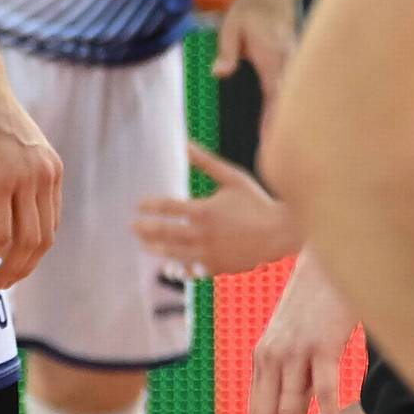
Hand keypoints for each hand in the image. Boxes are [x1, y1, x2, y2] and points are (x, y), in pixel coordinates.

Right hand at [0, 69, 62, 288]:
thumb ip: (21, 180)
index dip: (33, 255)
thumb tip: (5, 222)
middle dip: (23, 269)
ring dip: (9, 269)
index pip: (50, 227)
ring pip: (24, 242)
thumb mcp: (18, 149)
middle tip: (3, 284)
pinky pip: (0, 232)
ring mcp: (23, 179)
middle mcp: (44, 177)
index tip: (15, 268)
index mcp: (52, 171)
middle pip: (42, 240)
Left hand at [135, 141, 301, 277]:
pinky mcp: (217, 267)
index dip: (150, 206)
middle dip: (146, 229)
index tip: (138, 205)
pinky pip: (191, 269)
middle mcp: (202, 234)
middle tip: (133, 227)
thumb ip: (206, 163)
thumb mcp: (232, 178)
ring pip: (174, 253)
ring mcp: (208, 253)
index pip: (167, 207)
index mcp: (203, 210)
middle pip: (164, 232)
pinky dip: (178, 267)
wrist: (280, 233)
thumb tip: (185, 144)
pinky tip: (170, 265)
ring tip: (144, 245)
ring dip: (156, 249)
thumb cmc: (257, 201)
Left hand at [218, 0, 298, 139]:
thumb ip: (227, 52)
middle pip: (292, 102)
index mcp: (273, 57)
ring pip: (298, 97)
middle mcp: (289, 62)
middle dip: (289, 131)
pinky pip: (297, 89)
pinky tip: (292, 127)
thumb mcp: (231, 27)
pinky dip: (295, 108)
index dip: (275, 120)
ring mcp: (296, 62)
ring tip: (289, 152)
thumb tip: (219, 73)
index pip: (276, 95)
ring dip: (295, 122)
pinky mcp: (296, 63)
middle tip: (281, 160)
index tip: (272, 142)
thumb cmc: (250, 10)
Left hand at [251, 251, 357, 413]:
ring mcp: (296, 351)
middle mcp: (272, 356)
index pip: (256, 409)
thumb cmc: (312, 302)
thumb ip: (288, 372)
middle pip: (267, 412)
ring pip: (290, 406)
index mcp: (262, 357)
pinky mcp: (322, 345)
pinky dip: (328, 411)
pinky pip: (323, 389)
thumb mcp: (290, 338)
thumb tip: (291, 409)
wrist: (325, 261)